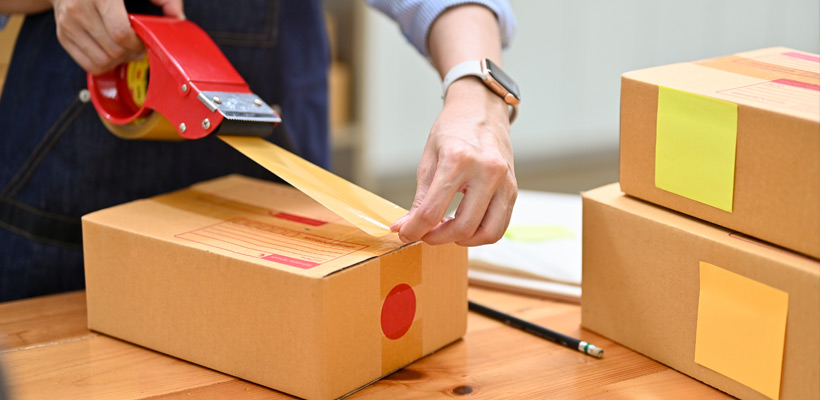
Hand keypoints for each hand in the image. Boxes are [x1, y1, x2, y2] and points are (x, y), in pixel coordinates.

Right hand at [51, 0, 184, 74]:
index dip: (138, 44)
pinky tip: (112, 51)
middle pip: (114, 50)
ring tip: (125, 48)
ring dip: (119, 61)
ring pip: (101, 61)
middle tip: (138, 46)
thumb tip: (178, 18)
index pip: (121, 34)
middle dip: (132, 53)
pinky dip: (105, 64)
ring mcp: (67, 23)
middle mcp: (78, 8)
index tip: (144, 40)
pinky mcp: (62, 35)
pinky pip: (89, 65)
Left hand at [391, 77, 517, 245]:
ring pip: (487, 233)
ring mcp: (504, 181)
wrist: (481, 109)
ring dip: (462, 240)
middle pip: (462, 227)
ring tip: (446, 230)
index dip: (414, 230)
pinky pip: (499, 226)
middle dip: (437, 238)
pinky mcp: (513, 189)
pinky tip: (465, 224)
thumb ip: (420, 198)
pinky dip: (480, 234)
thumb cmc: (452, 130)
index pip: (432, 211)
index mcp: (458, 160)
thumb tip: (404, 228)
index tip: (404, 233)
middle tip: (425, 234)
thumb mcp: (429, 160)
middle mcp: (486, 171)